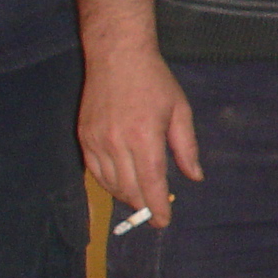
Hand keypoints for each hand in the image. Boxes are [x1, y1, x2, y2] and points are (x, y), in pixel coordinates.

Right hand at [79, 44, 200, 225]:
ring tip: (140, 198)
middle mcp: (117, 142)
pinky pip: (94, 171)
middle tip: (154, 211)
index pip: (150, 183)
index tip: (163, 222)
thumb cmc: (154, 80)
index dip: (157, 208)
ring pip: (110, 184)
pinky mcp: (83, 136)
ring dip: (126, 196)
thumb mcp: (179, 110)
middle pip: (129, 189)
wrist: (116, 55)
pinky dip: (108, 183)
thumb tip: (194, 177)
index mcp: (144, 136)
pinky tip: (121, 183)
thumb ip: (186, 147)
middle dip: (143, 206)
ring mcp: (96, 140)